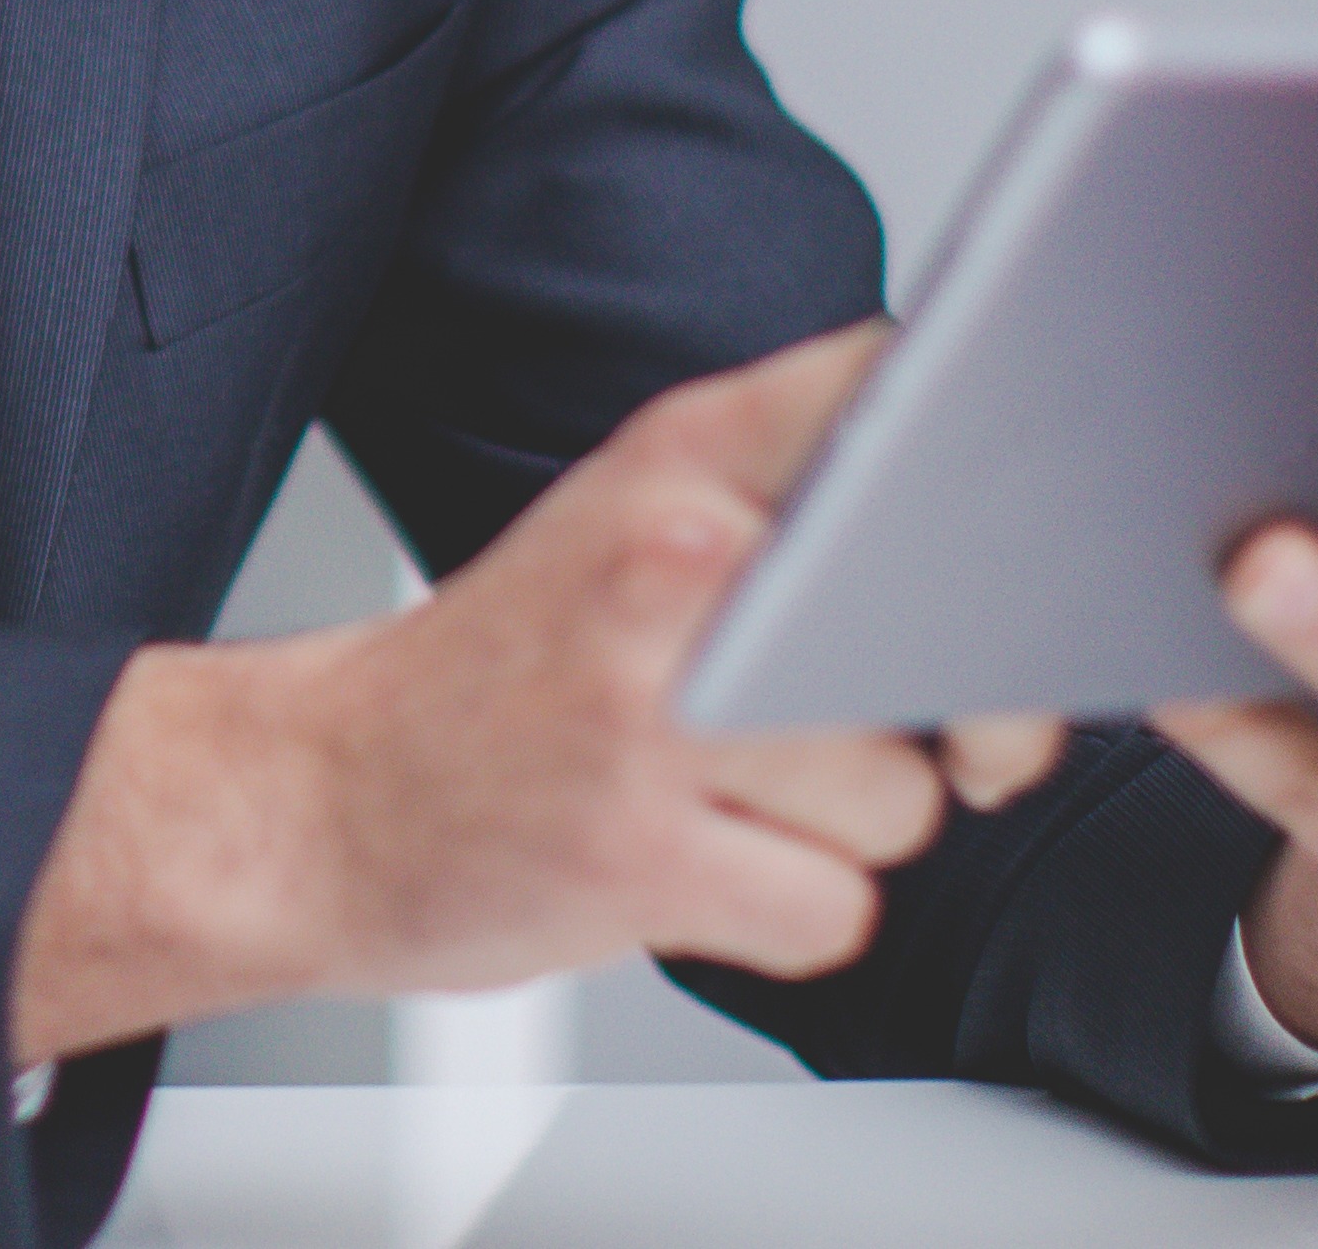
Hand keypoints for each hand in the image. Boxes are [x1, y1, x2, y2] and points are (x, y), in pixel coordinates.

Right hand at [6, 324, 942, 1060]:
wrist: (307, 801)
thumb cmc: (498, 681)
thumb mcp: (627, 523)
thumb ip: (792, 506)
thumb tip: (1010, 551)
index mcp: (678, 459)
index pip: (902, 401)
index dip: (973, 489)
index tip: (965, 548)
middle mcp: (671, 559)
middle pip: (937, 637)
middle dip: (917, 709)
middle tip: (823, 720)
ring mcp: (651, 707)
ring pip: (901, 795)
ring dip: (838, 830)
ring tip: (721, 802)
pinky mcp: (638, 853)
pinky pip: (837, 907)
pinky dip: (786, 916)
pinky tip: (695, 872)